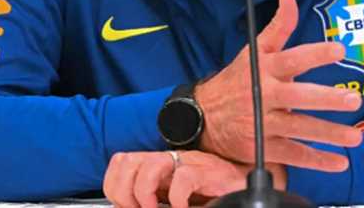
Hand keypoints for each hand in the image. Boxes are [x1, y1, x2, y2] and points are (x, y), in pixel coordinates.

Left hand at [104, 150, 280, 207]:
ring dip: (146, 194)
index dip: (115, 187)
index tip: (128, 207)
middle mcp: (171, 161)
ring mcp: (189, 163)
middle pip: (126, 161)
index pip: (120, 163)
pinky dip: (178, 199)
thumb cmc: (214, 195)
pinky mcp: (209, 171)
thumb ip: (156, 201)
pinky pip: (184, 177)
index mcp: (159, 167)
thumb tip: (130, 207)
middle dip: (126, 192)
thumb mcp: (175, 199)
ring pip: (150, 164)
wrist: (247, 186)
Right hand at [195, 0, 362, 171]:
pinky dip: (317, 160)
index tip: (340, 50)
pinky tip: (339, 162)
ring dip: (329, 134)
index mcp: (265, 68)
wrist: (204, 116)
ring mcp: (263, 123)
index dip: (315, 54)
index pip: (292, 58)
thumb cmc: (238, 80)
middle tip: (354, 99)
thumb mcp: (255, 50)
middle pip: (297, 97)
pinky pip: (293, 155)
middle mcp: (264, 95)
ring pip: (299, 129)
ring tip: (356, 137)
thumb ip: (279, 26)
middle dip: (326, 98)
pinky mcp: (262, 148)